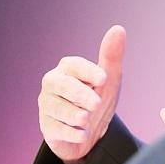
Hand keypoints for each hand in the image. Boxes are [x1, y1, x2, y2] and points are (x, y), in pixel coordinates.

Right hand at [38, 26, 125, 163]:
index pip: (73, 65)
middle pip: (61, 85)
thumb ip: (111, 57)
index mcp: (67, 69)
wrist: (90, 133)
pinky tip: (83, 134)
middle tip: (97, 103)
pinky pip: (56, 129)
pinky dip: (71, 133)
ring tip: (87, 119)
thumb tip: (118, 29)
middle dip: (79, 94)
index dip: (87, 71)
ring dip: (73, 114)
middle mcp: (52, 85)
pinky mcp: (46, 127)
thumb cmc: (96, 100)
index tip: (103, 78)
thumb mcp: (108, 81)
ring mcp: (47, 106)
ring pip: (56, 108)